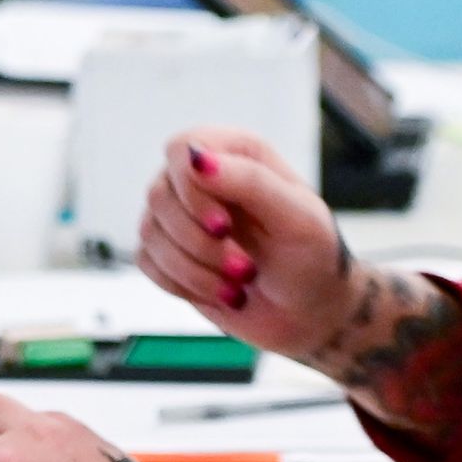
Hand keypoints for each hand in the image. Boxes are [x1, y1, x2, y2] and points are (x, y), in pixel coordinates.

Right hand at [142, 130, 461, 436]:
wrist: (310, 312)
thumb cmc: (314, 258)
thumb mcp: (299, 218)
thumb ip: (252, 181)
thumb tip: (196, 158)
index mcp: (237, 154)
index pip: (183, 148)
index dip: (193, 188)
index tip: (224, 227)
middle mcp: (202, 179)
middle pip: (159, 194)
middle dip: (199, 242)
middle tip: (245, 268)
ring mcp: (181, 216)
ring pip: (151, 231)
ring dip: (194, 269)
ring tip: (238, 284)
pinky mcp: (168, 253)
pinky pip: (147, 263)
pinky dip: (182, 284)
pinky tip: (219, 293)